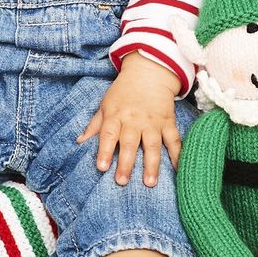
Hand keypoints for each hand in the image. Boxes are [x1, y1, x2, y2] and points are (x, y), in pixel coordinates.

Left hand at [76, 52, 181, 186]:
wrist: (149, 73)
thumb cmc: (123, 92)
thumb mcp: (106, 104)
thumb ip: (95, 125)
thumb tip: (79, 142)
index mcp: (116, 115)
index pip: (108, 134)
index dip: (104, 151)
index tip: (101, 168)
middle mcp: (134, 120)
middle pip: (129, 143)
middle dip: (126, 163)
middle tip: (122, 181)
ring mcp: (153, 122)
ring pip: (152, 145)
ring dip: (151, 164)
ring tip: (149, 183)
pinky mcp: (168, 122)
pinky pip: (173, 139)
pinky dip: (177, 154)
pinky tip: (178, 169)